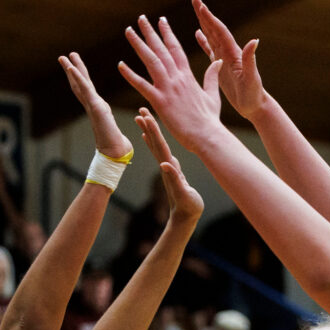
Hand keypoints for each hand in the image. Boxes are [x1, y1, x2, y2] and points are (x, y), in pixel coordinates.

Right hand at [59, 52, 132, 159]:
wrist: (116, 153)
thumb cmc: (118, 148)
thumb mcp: (117, 133)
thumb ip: (116, 131)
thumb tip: (122, 136)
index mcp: (99, 109)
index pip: (87, 90)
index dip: (80, 78)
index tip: (75, 67)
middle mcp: (93, 106)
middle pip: (80, 84)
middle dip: (73, 70)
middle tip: (65, 56)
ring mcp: (93, 105)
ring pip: (79, 84)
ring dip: (71, 69)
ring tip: (63, 57)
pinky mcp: (95, 106)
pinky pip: (85, 89)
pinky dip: (78, 77)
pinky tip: (71, 67)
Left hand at [119, 15, 224, 153]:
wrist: (207, 135)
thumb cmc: (209, 119)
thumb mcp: (212, 95)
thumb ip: (211, 77)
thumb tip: (217, 62)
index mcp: (188, 76)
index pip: (176, 49)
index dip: (168, 34)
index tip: (161, 21)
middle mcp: (177, 79)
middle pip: (161, 50)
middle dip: (150, 33)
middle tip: (140, 19)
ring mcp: (168, 89)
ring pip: (151, 61)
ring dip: (138, 45)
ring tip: (128, 31)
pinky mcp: (161, 102)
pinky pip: (142, 86)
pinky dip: (131, 75)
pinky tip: (120, 65)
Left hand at [134, 108, 202, 223]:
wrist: (185, 219)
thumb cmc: (188, 208)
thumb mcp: (183, 193)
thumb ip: (175, 179)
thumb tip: (165, 164)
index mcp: (169, 168)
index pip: (160, 145)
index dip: (153, 130)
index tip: (145, 115)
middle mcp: (166, 167)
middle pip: (156, 143)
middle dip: (149, 126)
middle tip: (140, 110)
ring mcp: (168, 169)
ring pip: (158, 147)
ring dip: (151, 133)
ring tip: (143, 120)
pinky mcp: (173, 173)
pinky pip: (163, 155)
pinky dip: (158, 145)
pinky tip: (155, 140)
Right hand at [192, 0, 266, 120]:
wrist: (255, 106)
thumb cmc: (254, 95)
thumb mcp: (252, 78)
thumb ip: (251, 59)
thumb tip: (255, 40)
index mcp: (233, 54)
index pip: (220, 32)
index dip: (210, 19)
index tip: (200, 5)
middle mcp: (228, 53)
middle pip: (214, 28)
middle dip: (204, 14)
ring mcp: (224, 59)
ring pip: (211, 36)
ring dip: (203, 22)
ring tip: (196, 8)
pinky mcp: (220, 67)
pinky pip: (209, 50)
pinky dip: (203, 41)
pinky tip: (197, 33)